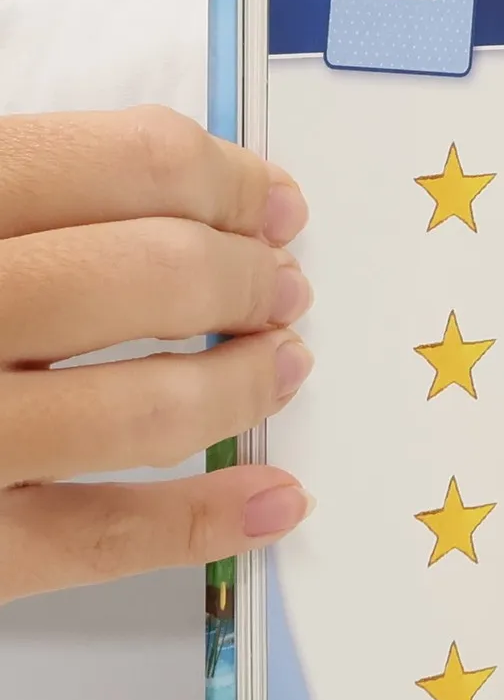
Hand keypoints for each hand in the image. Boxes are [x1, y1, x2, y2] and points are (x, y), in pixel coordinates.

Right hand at [0, 107, 313, 602]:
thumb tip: (182, 184)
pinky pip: (96, 537)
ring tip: (281, 363)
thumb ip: (14, 184)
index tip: (266, 201)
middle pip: (154, 277)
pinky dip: (205, 523)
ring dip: (245, 385)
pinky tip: (275, 499)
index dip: (225, 180)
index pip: (124, 163)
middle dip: (245, 280)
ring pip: (146, 410)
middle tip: (277, 285)